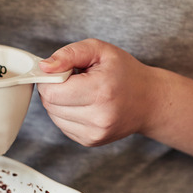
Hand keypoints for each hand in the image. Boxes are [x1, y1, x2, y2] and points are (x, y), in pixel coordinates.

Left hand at [36, 39, 161, 146]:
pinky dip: (66, 114)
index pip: (51, 91)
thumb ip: (69, 54)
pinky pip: (62, 126)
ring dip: (59, 102)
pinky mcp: (90, 141)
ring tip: (80, 92)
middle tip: (73, 80)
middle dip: (54, 89)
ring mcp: (95, 133)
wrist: (149, 101)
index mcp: (101, 92)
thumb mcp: (99, 50)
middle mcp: (98, 117)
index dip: (49, 79)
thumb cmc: (124, 72)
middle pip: (50, 105)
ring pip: (53, 117)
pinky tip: (84, 104)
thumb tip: (44, 67)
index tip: (61, 72)